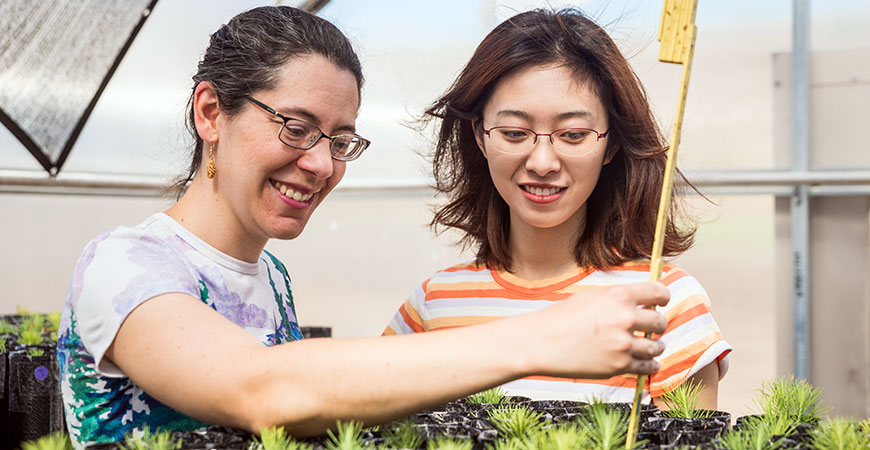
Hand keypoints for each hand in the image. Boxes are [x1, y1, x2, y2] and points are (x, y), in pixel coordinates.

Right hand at [515, 282, 668, 378]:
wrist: (542, 342)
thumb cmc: (562, 317)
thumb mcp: (591, 296)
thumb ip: (618, 298)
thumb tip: (642, 301)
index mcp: (619, 295)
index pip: (658, 293)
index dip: (663, 297)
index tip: (660, 303)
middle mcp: (625, 318)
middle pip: (660, 322)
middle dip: (657, 325)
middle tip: (651, 328)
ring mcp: (623, 344)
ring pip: (657, 346)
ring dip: (655, 346)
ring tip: (648, 346)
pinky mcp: (619, 365)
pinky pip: (647, 366)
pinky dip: (650, 364)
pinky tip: (647, 361)